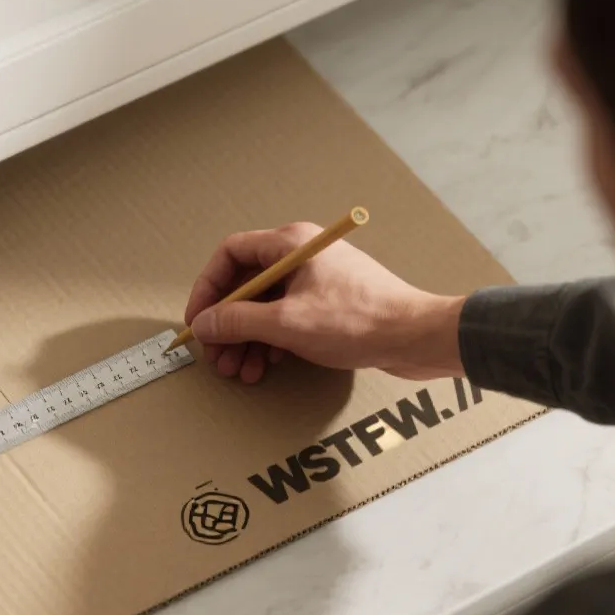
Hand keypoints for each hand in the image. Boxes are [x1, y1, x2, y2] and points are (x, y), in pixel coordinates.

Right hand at [183, 223, 467, 382]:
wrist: (415, 337)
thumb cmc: (359, 320)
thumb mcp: (286, 324)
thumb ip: (238, 321)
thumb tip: (205, 324)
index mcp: (290, 244)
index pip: (230, 254)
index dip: (207, 288)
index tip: (199, 320)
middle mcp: (301, 255)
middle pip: (246, 284)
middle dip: (228, 323)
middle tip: (218, 356)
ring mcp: (316, 279)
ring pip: (266, 305)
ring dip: (247, 338)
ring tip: (240, 370)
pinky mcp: (330, 302)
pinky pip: (287, 316)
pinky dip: (271, 340)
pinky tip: (268, 364)